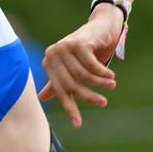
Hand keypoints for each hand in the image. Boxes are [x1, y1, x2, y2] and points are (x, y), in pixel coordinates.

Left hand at [38, 4, 123, 127]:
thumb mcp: (72, 68)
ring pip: (82, 76)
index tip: (78, 124)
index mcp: (49, 63)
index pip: (59, 91)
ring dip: (99, 83)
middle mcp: (52, 54)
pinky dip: (103, 73)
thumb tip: (41, 98)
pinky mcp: (78, 42)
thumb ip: (58, 82)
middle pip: (71, 84)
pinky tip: (110, 75)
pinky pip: (91, 65)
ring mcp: (64, 47)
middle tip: (103, 103)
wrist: (102, 26)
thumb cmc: (87, 50)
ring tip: (111, 85)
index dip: (69, 108)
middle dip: (88, 96)